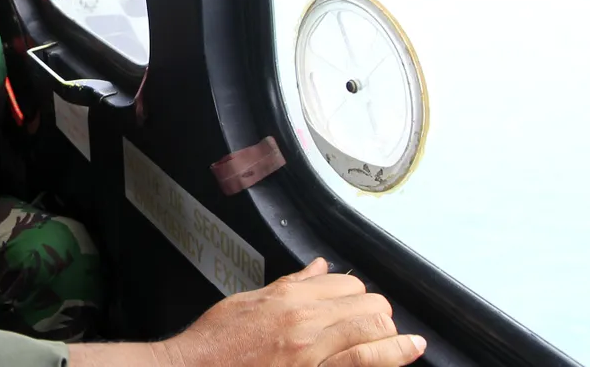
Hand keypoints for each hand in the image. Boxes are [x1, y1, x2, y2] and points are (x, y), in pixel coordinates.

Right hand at [166, 258, 425, 366]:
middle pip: (368, 304)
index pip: (346, 283)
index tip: (357, 306)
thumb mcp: (247, 302)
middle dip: (379, 314)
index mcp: (287, 296)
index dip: (358, 295)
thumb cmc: (215, 343)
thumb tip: (318, 268)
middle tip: (376, 326)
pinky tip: (409, 351)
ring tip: (405, 342)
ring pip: (375, 329)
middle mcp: (305, 319)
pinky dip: (393, 355)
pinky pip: (364, 361)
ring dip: (393, 335)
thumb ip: (289, 285)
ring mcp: (313, 350)